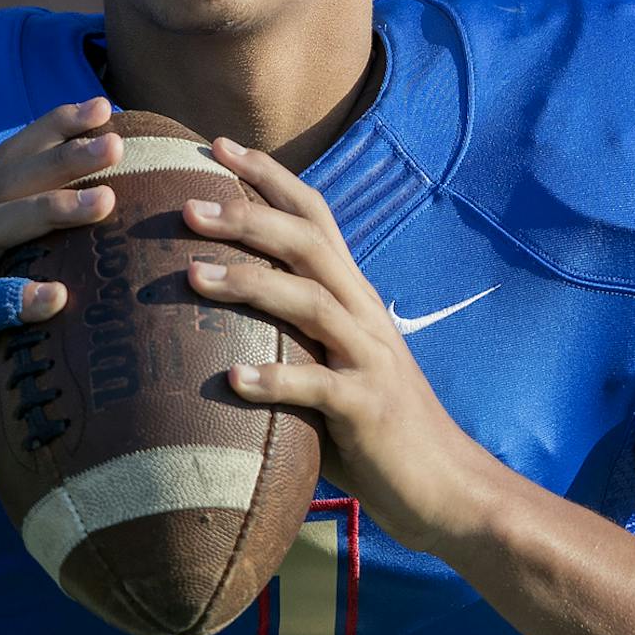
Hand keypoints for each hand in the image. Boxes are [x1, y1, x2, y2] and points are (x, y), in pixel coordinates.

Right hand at [0, 96, 121, 493]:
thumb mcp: (14, 313)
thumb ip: (44, 273)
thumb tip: (119, 253)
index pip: (8, 166)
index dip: (51, 131)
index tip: (104, 107)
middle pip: (2, 183)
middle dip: (60, 153)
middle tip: (116, 136)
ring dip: (47, 209)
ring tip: (104, 201)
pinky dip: (14, 299)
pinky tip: (56, 296)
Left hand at [181, 137, 498, 553]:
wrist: (448, 489)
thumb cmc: (374, 433)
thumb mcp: (328, 369)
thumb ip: (285, 340)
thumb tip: (206, 328)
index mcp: (353, 296)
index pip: (313, 216)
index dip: (268, 176)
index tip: (214, 145)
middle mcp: (363, 313)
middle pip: (307, 243)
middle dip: (247, 216)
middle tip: (186, 205)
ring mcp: (369, 358)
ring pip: (309, 301)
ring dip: (250, 283)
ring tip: (193, 275)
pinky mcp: (369, 409)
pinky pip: (318, 387)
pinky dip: (275, 380)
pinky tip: (232, 379)